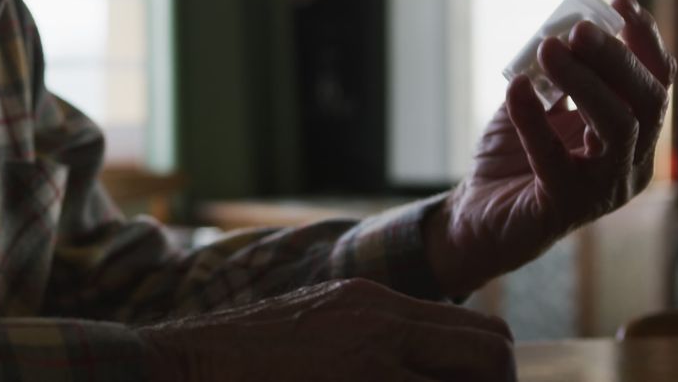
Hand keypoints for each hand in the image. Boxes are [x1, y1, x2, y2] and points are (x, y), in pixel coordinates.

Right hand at [138, 279, 514, 380]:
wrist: (183, 365)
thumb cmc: (243, 362)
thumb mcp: (318, 332)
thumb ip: (372, 343)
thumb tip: (422, 369)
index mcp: (376, 302)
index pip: (479, 331)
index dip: (488, 376)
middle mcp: (382, 317)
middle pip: (495, 352)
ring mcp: (368, 354)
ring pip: (476, 376)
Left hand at [425, 0, 676, 295]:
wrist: (476, 217)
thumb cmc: (512, 161)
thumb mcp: (540, 109)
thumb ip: (555, 77)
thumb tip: (562, 30)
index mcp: (632, 138)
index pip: (656, 84)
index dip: (645, 41)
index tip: (621, 0)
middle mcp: (630, 165)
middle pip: (647, 102)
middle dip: (617, 58)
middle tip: (579, 29)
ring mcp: (603, 189)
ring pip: (619, 127)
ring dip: (586, 81)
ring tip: (549, 49)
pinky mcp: (565, 206)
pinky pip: (555, 156)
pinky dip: (534, 118)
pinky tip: (516, 87)